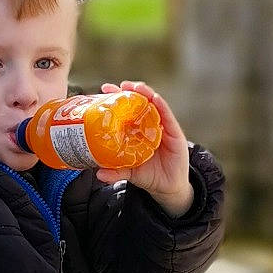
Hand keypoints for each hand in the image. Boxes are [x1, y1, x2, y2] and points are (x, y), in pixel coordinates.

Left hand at [94, 80, 192, 214]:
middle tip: (118, 85)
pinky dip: (161, 106)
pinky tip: (155, 98)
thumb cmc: (149, 174)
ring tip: (135, 87)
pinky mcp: (175, 133)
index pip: (127, 110)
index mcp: (136, 131)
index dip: (117, 99)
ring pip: (154, 105)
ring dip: (145, 93)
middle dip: (130, 91)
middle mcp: (149, 125)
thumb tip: (98, 173)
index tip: (105, 89)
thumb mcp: (129, 172)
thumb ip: (115, 172)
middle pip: (139, 103)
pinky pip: (168, 116)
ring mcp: (162, 127)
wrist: (168, 187)